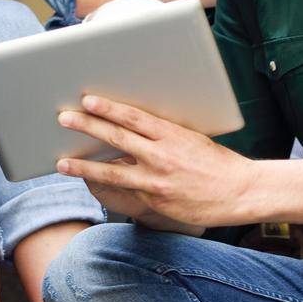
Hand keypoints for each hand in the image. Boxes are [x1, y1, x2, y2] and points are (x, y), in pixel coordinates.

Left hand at [56, 94, 256, 227]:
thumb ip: (164, 134)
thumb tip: (136, 126)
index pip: (133, 117)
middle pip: (116, 138)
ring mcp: (156, 180)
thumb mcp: (192, 138)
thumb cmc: (218, 163)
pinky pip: (126, 190)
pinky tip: (90, 182)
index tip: (88, 100)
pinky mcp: (155, 200)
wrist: (241, 192)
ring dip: (83, 166)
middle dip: (87, 127)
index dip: (108, 108)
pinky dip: (107, 185)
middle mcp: (161, 155)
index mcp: (172, 134)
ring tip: (61, 163)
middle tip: (64, 118)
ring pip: (111, 172)